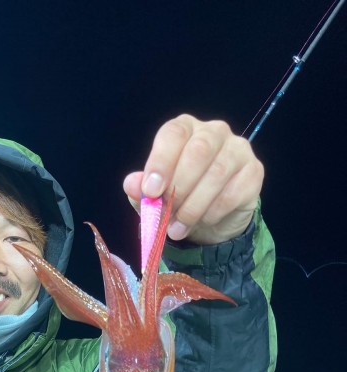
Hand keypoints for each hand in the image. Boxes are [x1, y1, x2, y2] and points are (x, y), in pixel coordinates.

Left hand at [123, 114, 263, 244]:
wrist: (211, 220)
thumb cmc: (179, 198)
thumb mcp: (155, 197)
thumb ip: (141, 189)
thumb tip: (131, 183)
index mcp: (185, 129)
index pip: (174, 133)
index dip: (161, 162)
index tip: (151, 191)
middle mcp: (214, 132)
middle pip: (199, 151)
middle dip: (178, 187)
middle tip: (166, 215)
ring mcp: (238, 149)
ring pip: (217, 173)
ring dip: (193, 207)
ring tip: (177, 228)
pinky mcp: (254, 172)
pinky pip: (233, 193)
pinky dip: (213, 213)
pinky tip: (202, 222)